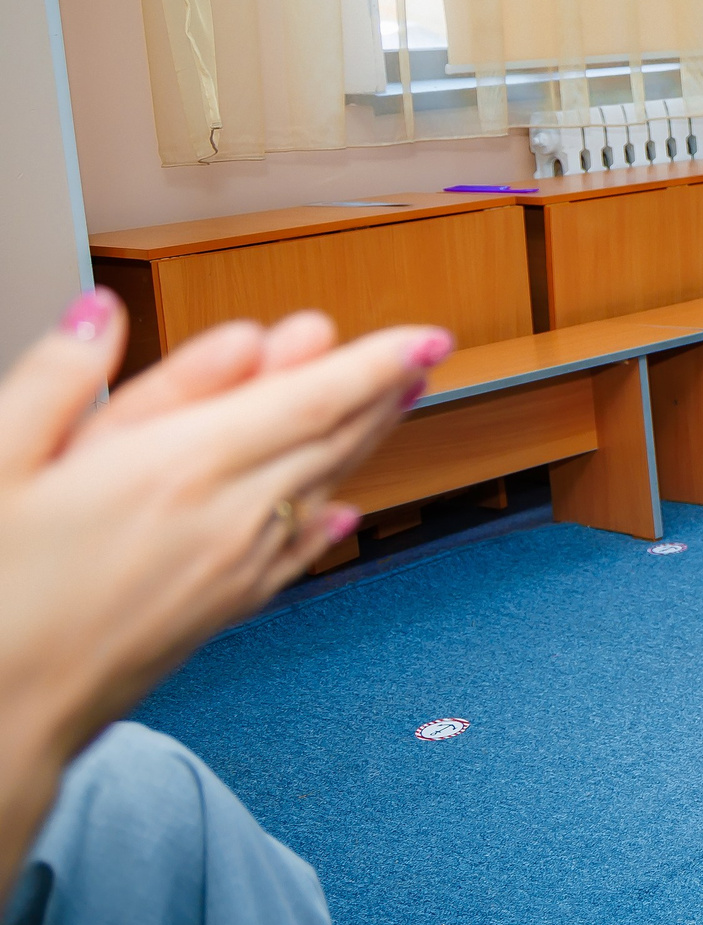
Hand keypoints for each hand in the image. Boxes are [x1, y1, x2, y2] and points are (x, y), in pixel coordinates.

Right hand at [0, 296, 442, 772]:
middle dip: (383, 392)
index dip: (377, 363)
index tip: (423, 338)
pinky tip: (342, 509)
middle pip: (332, 439)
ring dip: (364, 441)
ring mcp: (235, 568)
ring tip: (393, 403)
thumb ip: (56, 380)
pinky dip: (326, 519)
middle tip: (421, 355)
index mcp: (179, 466)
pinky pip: (296, 551)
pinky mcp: (224, 610)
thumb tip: (99, 314)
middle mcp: (227, 516)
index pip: (310, 398)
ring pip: (323, 486)